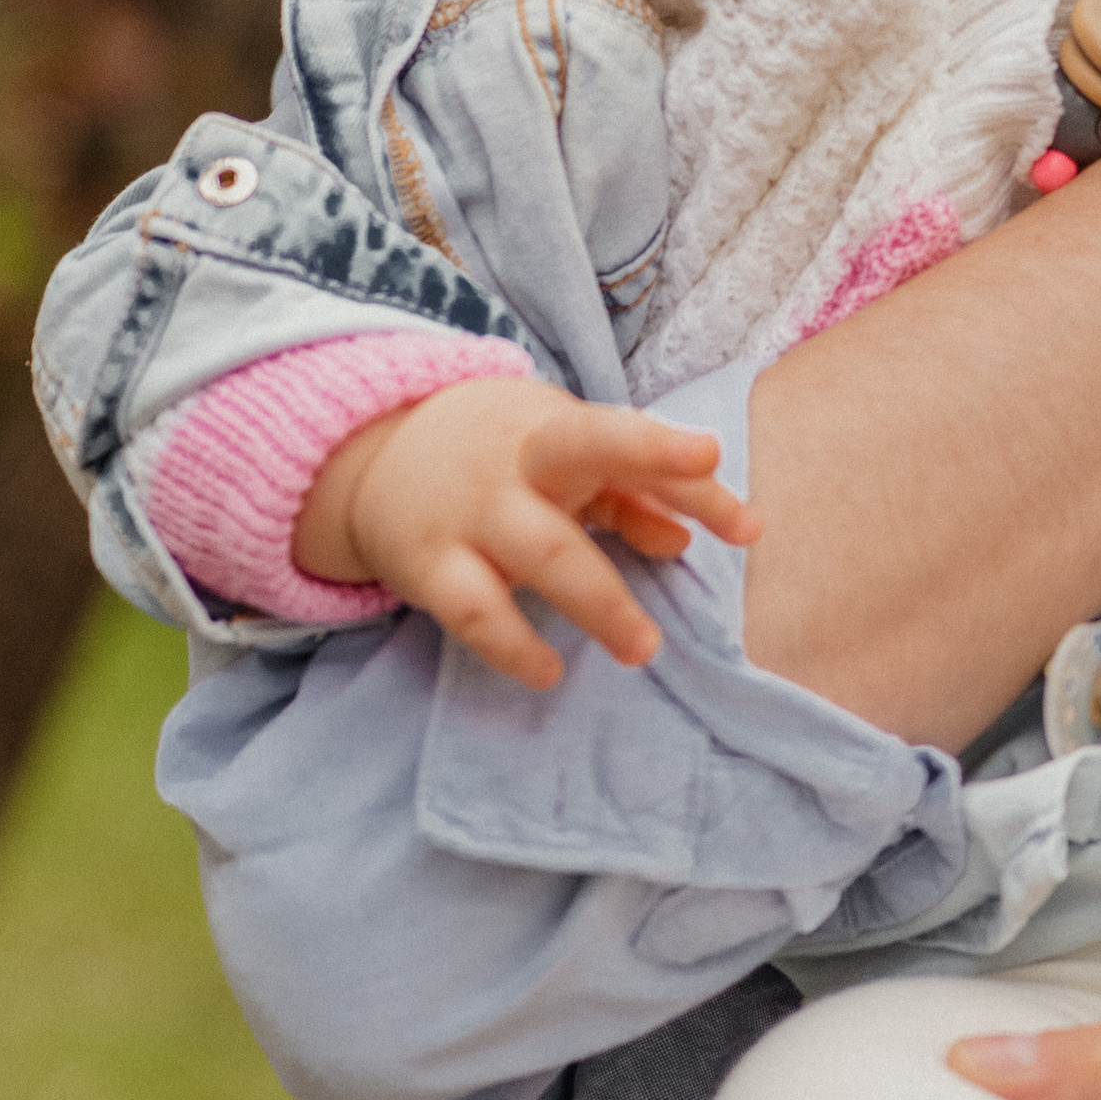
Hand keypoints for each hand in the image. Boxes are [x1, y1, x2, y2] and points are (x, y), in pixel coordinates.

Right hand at [294, 377, 757, 688]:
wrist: (374, 454)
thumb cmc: (501, 455)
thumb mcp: (560, 455)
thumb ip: (628, 494)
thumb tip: (684, 540)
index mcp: (555, 427)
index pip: (622, 434)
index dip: (669, 448)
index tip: (718, 458)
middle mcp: (516, 462)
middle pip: (583, 456)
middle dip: (650, 482)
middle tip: (726, 532)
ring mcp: (471, 512)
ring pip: (542, 550)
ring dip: (600, 601)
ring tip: (644, 648)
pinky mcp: (429, 566)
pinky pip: (474, 610)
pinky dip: (512, 644)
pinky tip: (547, 673)